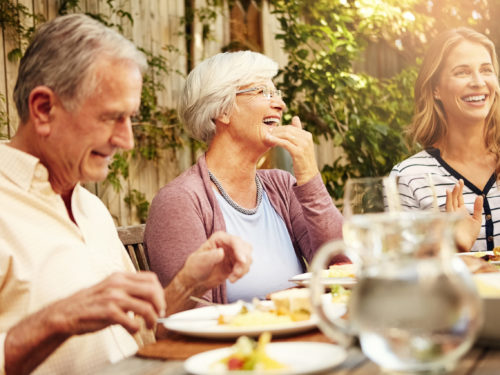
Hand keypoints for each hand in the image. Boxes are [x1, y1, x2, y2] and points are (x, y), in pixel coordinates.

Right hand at [4, 271, 165, 374]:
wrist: (65, 313)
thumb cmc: (90, 303)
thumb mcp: (110, 289)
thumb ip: (128, 291)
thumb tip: (151, 299)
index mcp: (120, 277)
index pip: (151, 278)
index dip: (160, 292)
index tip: (160, 303)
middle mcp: (118, 284)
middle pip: (152, 290)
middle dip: (160, 305)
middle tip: (159, 315)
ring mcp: (113, 297)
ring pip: (145, 307)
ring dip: (152, 319)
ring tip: (148, 326)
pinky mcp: (108, 312)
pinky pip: (132, 322)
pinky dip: (136, 328)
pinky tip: (133, 330)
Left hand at [179, 231, 251, 289]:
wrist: (196, 280)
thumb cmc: (195, 267)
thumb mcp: (200, 261)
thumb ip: (211, 256)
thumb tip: (221, 252)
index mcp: (220, 238)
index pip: (235, 241)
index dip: (240, 250)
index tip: (242, 261)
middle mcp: (229, 244)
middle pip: (245, 248)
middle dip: (244, 261)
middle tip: (236, 272)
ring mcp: (234, 253)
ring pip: (248, 257)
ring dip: (243, 269)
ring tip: (232, 278)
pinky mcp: (236, 263)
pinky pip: (245, 266)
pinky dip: (242, 273)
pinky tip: (232, 279)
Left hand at [264, 115, 318, 184]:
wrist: (308, 175)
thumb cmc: (302, 160)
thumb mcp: (302, 144)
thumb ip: (298, 132)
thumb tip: (295, 117)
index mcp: (307, 135)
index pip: (291, 127)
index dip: (279, 128)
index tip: (270, 130)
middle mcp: (307, 138)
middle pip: (288, 130)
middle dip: (276, 131)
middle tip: (266, 132)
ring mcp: (303, 145)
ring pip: (286, 135)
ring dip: (274, 135)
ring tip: (265, 136)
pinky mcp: (298, 152)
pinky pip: (284, 143)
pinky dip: (275, 141)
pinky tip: (269, 141)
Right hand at [446, 179, 482, 251]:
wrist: (466, 245)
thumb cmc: (470, 235)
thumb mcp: (477, 219)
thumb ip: (478, 208)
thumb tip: (480, 196)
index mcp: (461, 211)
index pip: (458, 198)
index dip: (459, 190)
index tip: (461, 181)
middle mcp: (455, 212)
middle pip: (454, 198)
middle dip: (457, 190)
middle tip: (459, 181)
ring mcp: (452, 215)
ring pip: (451, 201)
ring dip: (452, 193)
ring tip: (455, 185)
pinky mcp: (450, 218)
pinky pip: (448, 207)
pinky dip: (448, 200)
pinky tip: (449, 193)